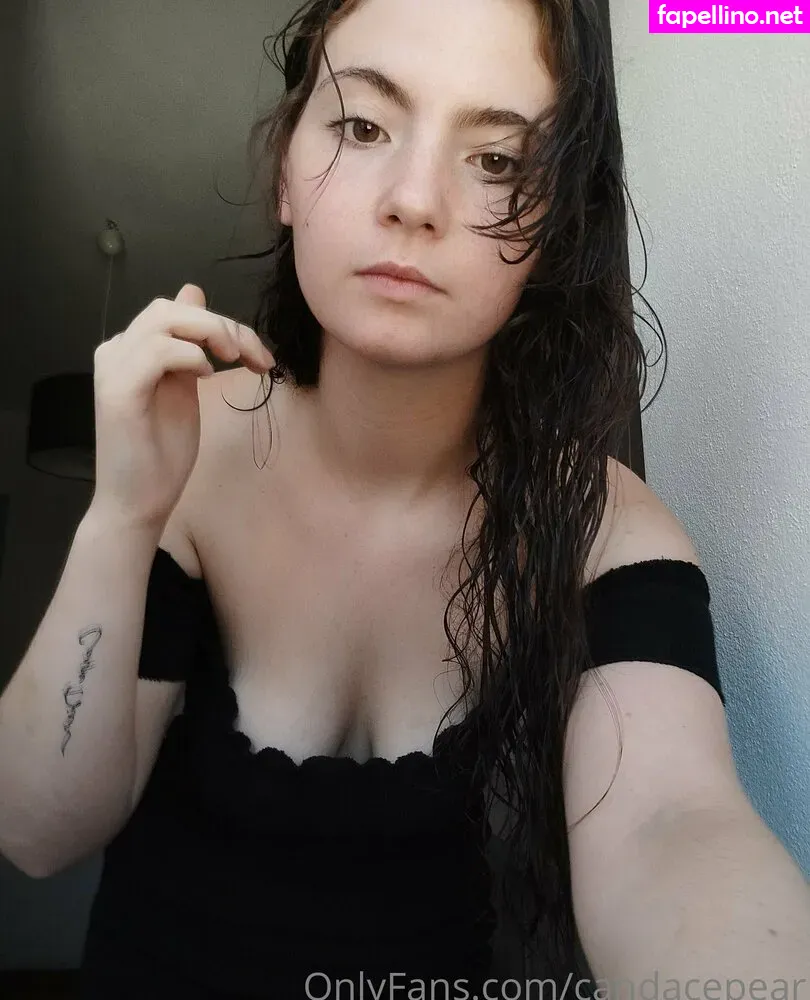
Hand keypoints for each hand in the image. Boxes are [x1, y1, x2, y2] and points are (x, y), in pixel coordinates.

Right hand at [88, 283, 273, 530]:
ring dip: (211, 333)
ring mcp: (113, 368)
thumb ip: (189, 346)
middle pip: (172, 310)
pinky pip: (158, 351)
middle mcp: (116, 351)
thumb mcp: (184, 387)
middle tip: (254, 357)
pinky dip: (190, 357)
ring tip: (235, 360)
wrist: (138, 501)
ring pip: (165, 320)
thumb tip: (193, 294)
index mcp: (131, 350)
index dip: (221, 323)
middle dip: (223, 325)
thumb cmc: (162, 453)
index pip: (176, 312)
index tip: (259, 355)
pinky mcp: (118, 390)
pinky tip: (205, 377)